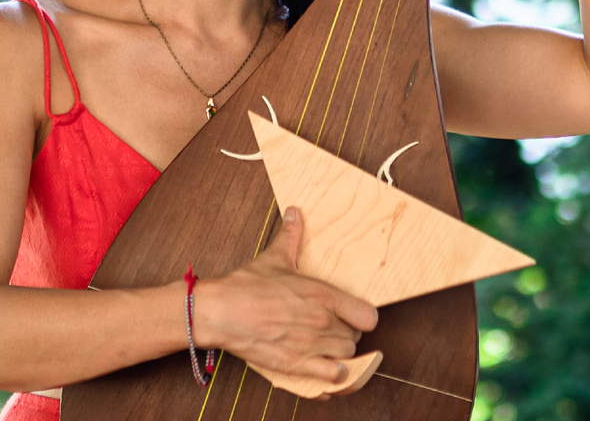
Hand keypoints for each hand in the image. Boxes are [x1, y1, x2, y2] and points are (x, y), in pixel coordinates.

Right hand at [193, 208, 379, 389]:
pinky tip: (326, 368)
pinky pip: (331, 377)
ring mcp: (311, 345)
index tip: (353, 315)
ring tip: (326, 346)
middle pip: (356, 335)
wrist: (221, 312)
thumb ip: (291, 235)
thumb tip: (295, 212)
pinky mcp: (296, 364)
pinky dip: (333, 375)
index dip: (362, 316)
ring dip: (339, 352)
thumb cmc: (246, 286)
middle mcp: (323, 321)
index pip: (368, 314)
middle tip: (332, 328)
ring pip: (346, 354)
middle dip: (346, 332)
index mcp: (323, 295)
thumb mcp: (274, 257)